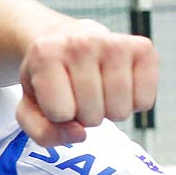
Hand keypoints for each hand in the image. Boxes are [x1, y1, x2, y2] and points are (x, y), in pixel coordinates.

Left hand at [16, 20, 156, 145]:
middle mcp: (81, 43)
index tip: (55, 96)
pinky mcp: (143, 48)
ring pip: (119, 111)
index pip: (60, 113)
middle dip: (84, 115)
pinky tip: (118, 86)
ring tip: (98, 90)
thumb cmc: (49, 79)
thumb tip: (80, 134)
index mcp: (45, 53)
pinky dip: (133, 104)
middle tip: (78, 94)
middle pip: (92, 115)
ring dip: (108, 111)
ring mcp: (115, 43)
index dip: (58, 116)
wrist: (67, 40)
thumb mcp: (30, 108)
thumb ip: (44, 133)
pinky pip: (145, 101)